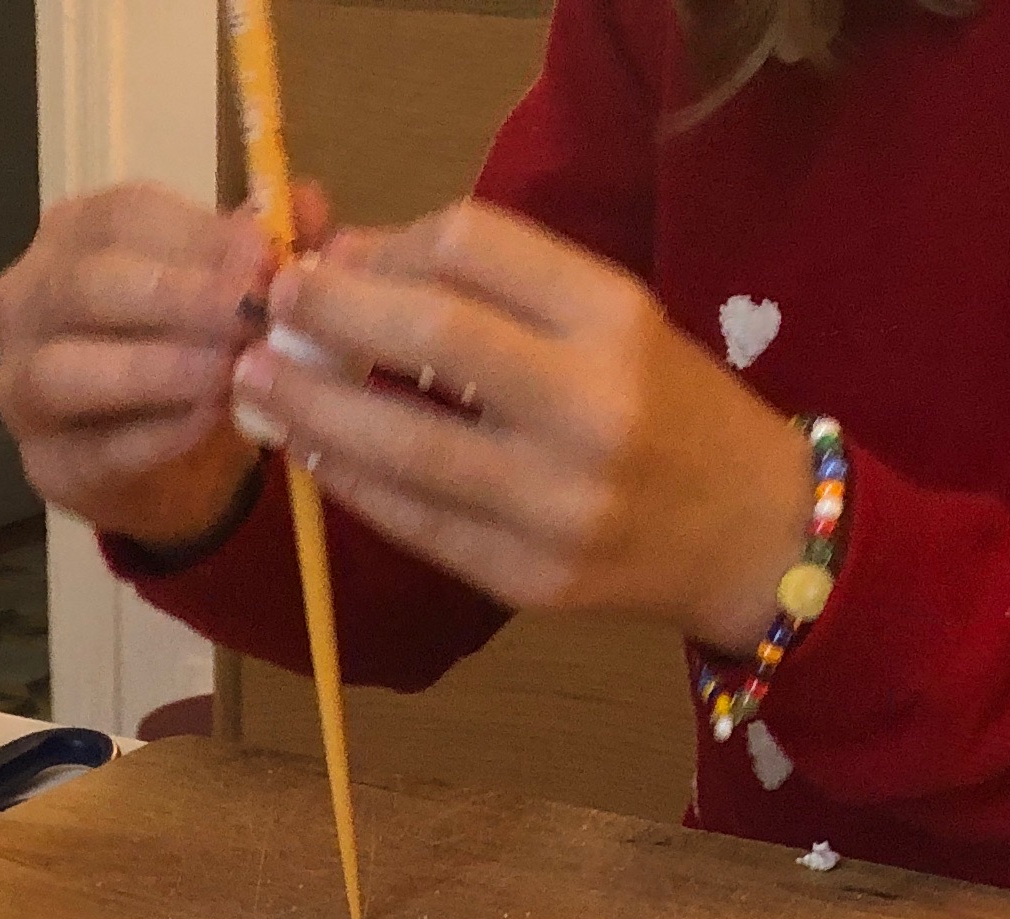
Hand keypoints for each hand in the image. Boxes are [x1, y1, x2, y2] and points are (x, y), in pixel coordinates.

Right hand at [0, 182, 301, 552]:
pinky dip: (153, 435)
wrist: (177, 462)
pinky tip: (208, 421)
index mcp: (73, 235)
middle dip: (175, 297)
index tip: (263, 257)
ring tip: (228, 372)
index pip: (122, 217)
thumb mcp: (236, 286)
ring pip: (67, 370)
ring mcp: (20, 385)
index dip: (196, 235)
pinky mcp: (45, 463)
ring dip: (154, 368)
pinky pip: (93, 448)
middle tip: (247, 314)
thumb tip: (309, 203)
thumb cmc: (196, 347)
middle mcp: (26, 300)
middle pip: (86, 285)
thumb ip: (266, 246)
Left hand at [241, 202, 816, 651]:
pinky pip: (413, 522)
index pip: (475, 248)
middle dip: (332, 317)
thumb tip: (348, 262)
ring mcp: (557, 504)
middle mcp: (591, 408)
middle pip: (432, 338)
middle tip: (271, 308)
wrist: (752, 535)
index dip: (387, 248)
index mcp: (616, 321)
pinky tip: (310, 451)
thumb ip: (491, 289)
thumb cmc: (667, 408)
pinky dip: (348, 482)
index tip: (335, 259)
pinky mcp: (527, 578)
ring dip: (312, 410)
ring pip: (403, 447)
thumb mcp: (606, 320)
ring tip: (258, 383)